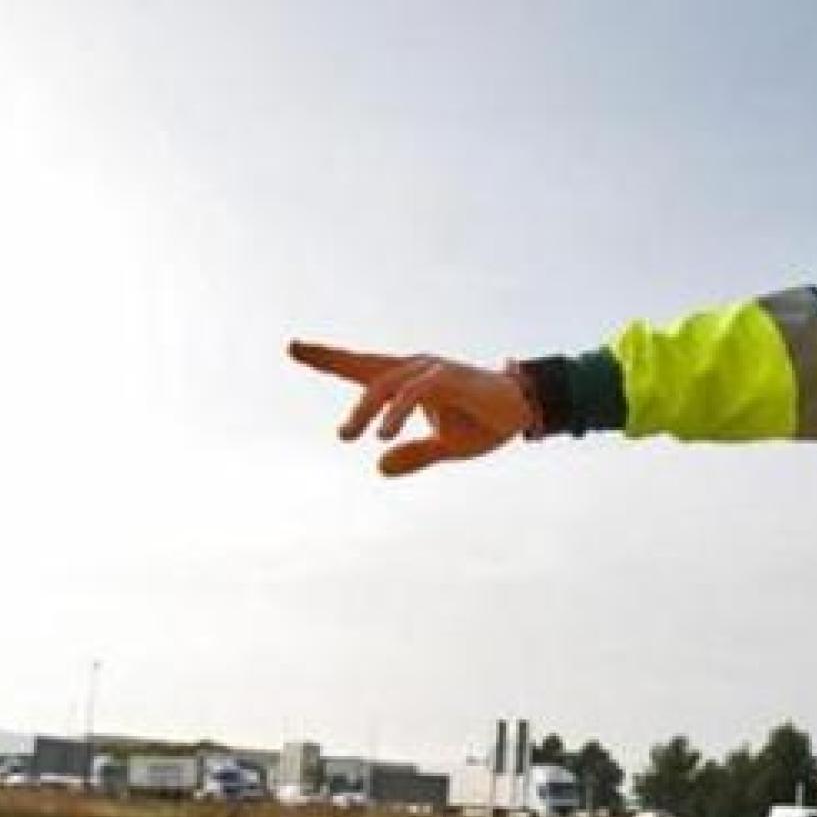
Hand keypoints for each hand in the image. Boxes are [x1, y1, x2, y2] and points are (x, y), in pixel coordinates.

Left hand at [289, 341, 537, 476]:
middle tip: (292, 350)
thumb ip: (414, 454)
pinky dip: (395, 412)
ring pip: (384, 383)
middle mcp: (415, 369)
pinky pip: (412, 393)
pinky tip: (382, 434)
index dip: (329, 359)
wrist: (524, 412)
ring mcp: (430, 370)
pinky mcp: (447, 377)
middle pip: (364, 364)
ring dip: (363, 411)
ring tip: (346, 436)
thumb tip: (378, 468)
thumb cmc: (485, 423)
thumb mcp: (446, 446)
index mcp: (410, 382)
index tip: (294, 348)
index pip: (363, 368)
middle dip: (329, 358)